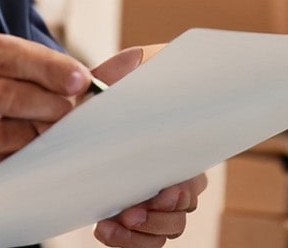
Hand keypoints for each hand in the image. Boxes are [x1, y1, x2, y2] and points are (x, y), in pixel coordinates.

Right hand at [0, 30, 90, 207]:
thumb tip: (33, 71)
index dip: (45, 63)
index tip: (75, 73)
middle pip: (7, 93)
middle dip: (52, 100)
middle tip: (76, 104)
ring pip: (1, 134)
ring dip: (37, 132)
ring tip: (54, 128)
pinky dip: (9, 159)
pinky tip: (21, 152)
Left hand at [88, 45, 208, 247]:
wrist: (94, 107)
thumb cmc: (118, 89)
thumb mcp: (121, 73)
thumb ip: (126, 68)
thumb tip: (132, 58)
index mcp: (177, 146)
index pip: (193, 179)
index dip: (181, 191)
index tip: (165, 191)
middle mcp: (173, 177)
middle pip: (181, 211)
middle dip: (159, 217)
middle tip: (133, 212)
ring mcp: (155, 198)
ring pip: (165, 230)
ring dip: (141, 233)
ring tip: (115, 222)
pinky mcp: (134, 212)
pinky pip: (143, 240)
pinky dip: (126, 241)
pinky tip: (104, 229)